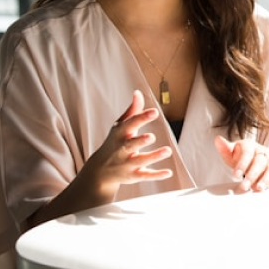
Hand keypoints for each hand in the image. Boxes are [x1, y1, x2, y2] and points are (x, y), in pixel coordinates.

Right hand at [25, 90, 173, 230]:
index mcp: (119, 134)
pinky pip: (145, 176)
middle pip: (130, 145)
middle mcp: (122, 149)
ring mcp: (127, 164)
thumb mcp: (120, 126)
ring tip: (167, 150)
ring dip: (154, 156)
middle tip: (151, 137)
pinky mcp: (133, 176)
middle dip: (140, 141)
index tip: (155, 112)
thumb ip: (132, 111)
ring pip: (140, 161)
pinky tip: (168, 172)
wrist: (99, 171)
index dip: (141, 118)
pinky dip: (156, 175)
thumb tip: (138, 92)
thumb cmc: (114, 142)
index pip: (130, 124)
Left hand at [215, 136, 268, 191]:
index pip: (247, 153)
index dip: (242, 164)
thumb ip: (225, 149)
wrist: (251, 159)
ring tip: (259, 189)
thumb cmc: (240, 157)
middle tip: (244, 187)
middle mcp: (263, 151)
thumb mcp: (230, 153)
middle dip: (252, 175)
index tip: (235, 175)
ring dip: (266, 179)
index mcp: (250, 146)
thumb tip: (217, 139)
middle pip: (259, 162)